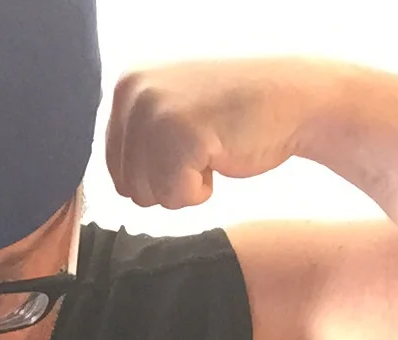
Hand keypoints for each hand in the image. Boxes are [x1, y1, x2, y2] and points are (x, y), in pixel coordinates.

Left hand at [104, 58, 335, 209]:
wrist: (296, 99)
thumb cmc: (233, 115)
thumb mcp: (167, 112)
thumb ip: (132, 136)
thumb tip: (101, 182)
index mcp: (124, 85)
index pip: (115, 168)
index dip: (156, 173)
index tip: (189, 142)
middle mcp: (131, 91)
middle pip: (127, 186)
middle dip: (169, 182)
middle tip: (204, 147)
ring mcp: (154, 111)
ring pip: (148, 196)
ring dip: (185, 187)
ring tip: (212, 149)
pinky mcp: (180, 134)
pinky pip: (175, 197)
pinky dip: (202, 191)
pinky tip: (222, 156)